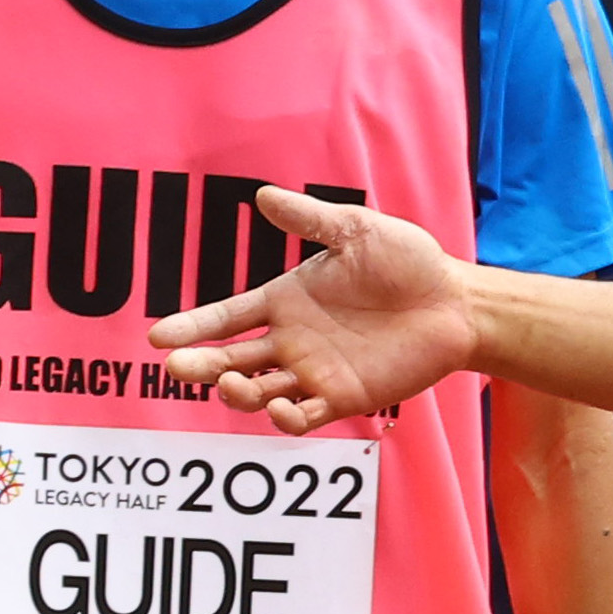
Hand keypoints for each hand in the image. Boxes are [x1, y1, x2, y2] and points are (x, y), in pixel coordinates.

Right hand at [146, 184, 478, 431]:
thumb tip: (261, 195)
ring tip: (231, 382)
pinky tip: (280, 407)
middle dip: (199, 365)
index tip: (158, 337)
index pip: (226, 318)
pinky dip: (286, 418)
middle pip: (230, 359)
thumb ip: (308, 219)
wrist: (454, 302)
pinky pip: (304, 416)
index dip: (192, 327)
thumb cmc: (408, 261)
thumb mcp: (355, 230)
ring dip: (238, 392)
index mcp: (285, 301)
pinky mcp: (342, 398)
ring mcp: (314, 372)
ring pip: (259, 392)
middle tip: (176, 367)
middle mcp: (291, 341)